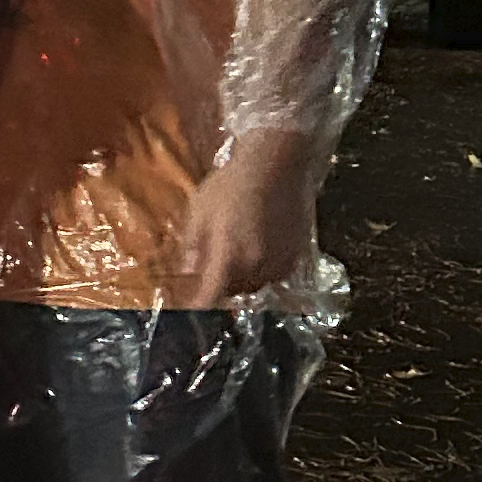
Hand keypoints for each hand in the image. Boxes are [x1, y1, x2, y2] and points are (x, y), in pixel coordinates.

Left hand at [164, 140, 317, 306]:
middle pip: (232, 292)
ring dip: (242, 278)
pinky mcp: (295, 258)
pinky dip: (262, 270)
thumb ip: (192, 245)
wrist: (276, 166)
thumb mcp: (199, 210)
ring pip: (253, 286)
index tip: (189, 315)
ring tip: (238, 250)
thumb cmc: (231, 185)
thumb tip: (186, 273)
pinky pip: (273, 276)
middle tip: (214, 263)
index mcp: (228, 255)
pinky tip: (258, 247)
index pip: (210, 296)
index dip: (198, 309)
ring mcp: (278, 264)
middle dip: (220, 284)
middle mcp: (255, 266)